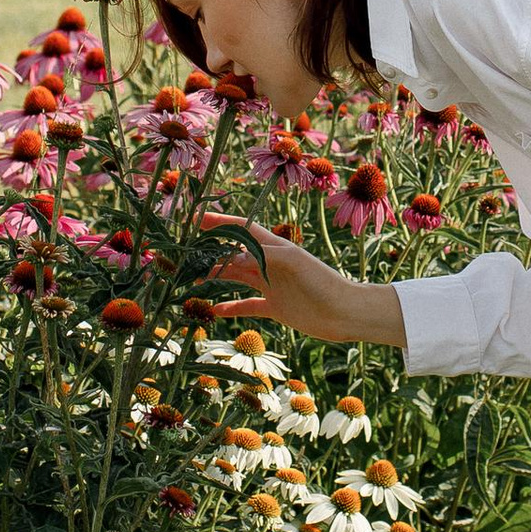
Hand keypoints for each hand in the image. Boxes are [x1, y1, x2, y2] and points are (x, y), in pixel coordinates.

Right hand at [203, 218, 405, 349]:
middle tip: (185, 256)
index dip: (219, 223)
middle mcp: (270, 263)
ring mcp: (272, 285)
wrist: (345, 313)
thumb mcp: (293, 263)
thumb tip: (230, 258)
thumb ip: (262, 257)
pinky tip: (214, 310)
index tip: (195, 219)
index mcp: (275, 247)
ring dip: (215, 279)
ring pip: (236, 278)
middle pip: (233, 255)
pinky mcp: (275, 307)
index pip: (241, 230)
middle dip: (210, 253)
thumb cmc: (323, 282)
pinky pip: (247, 305)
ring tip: (193, 282)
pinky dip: (230, 307)